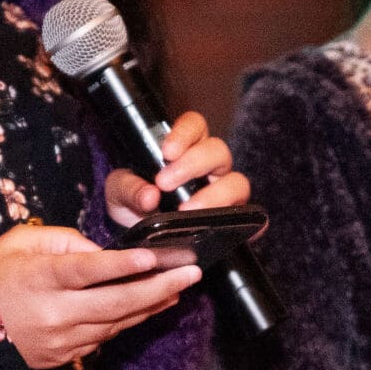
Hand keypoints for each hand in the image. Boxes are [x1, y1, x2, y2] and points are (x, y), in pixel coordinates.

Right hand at [0, 222, 200, 369]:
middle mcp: (52, 313)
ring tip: (179, 287)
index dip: (121, 266)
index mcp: (39, 278)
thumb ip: (66, 242)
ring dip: (150, 305)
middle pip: (115, 303)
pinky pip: (102, 338)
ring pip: (115, 323)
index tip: (154, 258)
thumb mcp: (21, 242)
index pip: (86, 271)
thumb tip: (105, 253)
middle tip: (191, 273)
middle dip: (158, 287)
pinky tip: (149, 306)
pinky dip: (127, 321)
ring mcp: (58, 341)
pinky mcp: (61, 358)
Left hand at [103, 110, 252, 226]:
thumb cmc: (134, 207)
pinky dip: (248, 223)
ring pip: (237, 183)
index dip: (185, 133)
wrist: (142, 244)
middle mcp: (210, 168)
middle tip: (165, 184)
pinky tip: (227, 230)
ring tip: (189, 212)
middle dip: (193, 164)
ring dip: (215, 196)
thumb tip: (149, 195)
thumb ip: (128, 188)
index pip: (194, 125)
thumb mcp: (119, 194)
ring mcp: (225, 194)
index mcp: (184, 150)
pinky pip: (252, 218)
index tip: (167, 152)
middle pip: (218, 151)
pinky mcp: (235, 221)